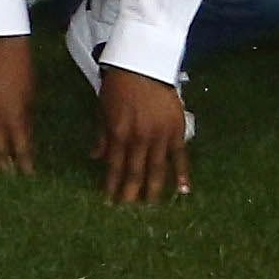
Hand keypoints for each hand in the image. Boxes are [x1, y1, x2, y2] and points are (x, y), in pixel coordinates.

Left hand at [94, 67, 191, 206]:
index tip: (109, 202)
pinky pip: (180, 157)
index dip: (112, 186)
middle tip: (129, 213)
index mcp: (118, 134)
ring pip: (157, 169)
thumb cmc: (119, 86)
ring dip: (154, 190)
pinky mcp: (176, 131)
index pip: (114, 167)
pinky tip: (183, 191)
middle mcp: (139, 139)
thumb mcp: (103, 110)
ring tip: (151, 208)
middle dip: (131, 194)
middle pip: (135, 173)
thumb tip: (94, 158)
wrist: (143, 65)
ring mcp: (159, 136)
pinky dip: (182, 174)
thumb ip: (102, 136)